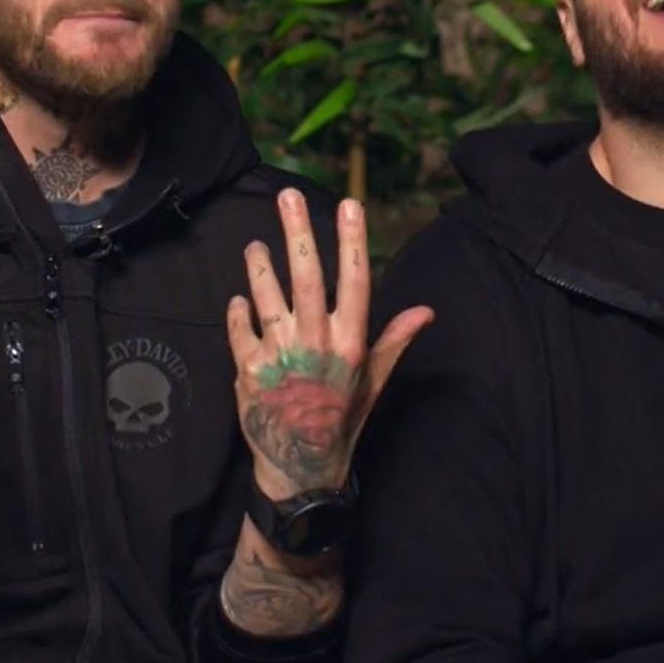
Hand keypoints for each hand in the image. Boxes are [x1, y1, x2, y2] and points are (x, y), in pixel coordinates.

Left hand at [227, 188, 432, 498]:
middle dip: (298, 233)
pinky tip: (240, 298)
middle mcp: (316, 344)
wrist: (300, 468)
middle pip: (307, 278)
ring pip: (266, 296)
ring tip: (254, 246)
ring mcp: (279, 356)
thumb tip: (425, 310)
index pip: (355, 281)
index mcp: (350, 344)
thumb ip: (393, 340)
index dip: (352, 241)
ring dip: (259, 265)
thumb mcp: (373, 381)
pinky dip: (238, 309)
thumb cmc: (341, 419)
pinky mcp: (247, 369)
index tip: (351, 203)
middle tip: (289, 195)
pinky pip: (239, 326)